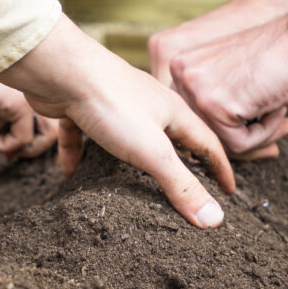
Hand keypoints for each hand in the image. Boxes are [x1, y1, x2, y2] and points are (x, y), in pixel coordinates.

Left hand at [0, 16, 234, 228]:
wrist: (60, 69)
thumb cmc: (112, 104)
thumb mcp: (153, 152)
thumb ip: (181, 185)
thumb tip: (214, 219)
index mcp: (172, 112)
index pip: (207, 143)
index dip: (220, 169)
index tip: (228, 192)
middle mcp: (146, 106)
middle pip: (171, 138)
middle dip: (181, 162)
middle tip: (188, 187)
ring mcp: (114, 105)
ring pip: (127, 136)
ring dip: (131, 159)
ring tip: (134, 182)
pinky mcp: (81, 107)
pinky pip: (83, 135)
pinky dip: (80, 153)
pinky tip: (72, 172)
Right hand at [0, 50, 56, 157]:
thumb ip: (5, 130)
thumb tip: (11, 155)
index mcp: (34, 94)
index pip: (51, 126)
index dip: (31, 144)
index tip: (6, 150)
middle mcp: (38, 94)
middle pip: (54, 133)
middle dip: (30, 150)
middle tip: (5, 151)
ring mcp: (31, 97)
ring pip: (46, 138)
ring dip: (21, 150)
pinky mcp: (18, 103)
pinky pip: (21, 139)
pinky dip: (2, 147)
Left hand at [169, 0, 287, 155]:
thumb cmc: (281, 54)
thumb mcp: (233, 76)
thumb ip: (214, 102)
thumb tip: (205, 150)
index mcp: (180, 66)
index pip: (194, 117)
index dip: (228, 127)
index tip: (257, 126)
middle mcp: (180, 76)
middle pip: (204, 132)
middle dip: (243, 135)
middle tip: (278, 125)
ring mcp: (196, 89)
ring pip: (220, 142)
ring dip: (255, 136)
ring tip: (280, 115)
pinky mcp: (216, 105)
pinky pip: (239, 144)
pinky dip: (264, 134)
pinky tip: (278, 108)